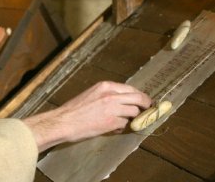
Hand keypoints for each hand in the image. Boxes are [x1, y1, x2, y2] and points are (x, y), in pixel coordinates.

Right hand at [23, 81, 150, 151]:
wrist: (64, 122)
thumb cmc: (75, 110)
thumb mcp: (92, 94)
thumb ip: (108, 95)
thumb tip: (123, 101)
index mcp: (105, 86)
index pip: (131, 88)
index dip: (141, 96)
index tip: (145, 101)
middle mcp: (111, 95)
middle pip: (138, 98)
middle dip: (147, 105)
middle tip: (149, 110)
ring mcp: (112, 108)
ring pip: (134, 112)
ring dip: (132, 118)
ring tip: (126, 122)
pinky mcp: (112, 122)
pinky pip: (125, 124)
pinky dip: (122, 127)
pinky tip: (114, 129)